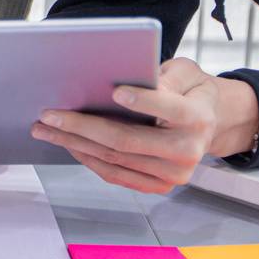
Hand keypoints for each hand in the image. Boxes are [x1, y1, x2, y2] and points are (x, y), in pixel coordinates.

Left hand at [30, 57, 258, 193]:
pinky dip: (88, 158)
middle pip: (126, 140)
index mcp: (197, 117)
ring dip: (74, 144)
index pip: (169, 108)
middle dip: (81, 127)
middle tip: (49, 115)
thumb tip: (135, 80)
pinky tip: (68, 143)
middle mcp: (187, 151)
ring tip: (46, 130)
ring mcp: (173, 174)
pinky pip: (116, 174)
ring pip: (114, 160)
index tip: (115, 92)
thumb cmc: (191, 92)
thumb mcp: (187, 72)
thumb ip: (166, 75)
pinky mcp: (159, 186)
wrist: (211, 124)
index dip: (143, 101)